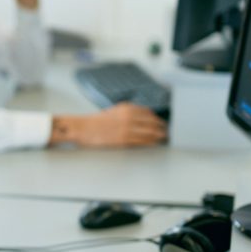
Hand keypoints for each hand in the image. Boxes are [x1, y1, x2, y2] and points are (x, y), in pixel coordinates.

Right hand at [51, 103, 166, 146]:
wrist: (83, 128)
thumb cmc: (96, 122)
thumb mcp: (114, 111)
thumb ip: (128, 113)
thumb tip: (143, 119)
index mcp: (126, 107)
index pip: (148, 112)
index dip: (157, 119)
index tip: (161, 122)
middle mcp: (129, 116)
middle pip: (152, 122)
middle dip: (161, 127)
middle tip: (167, 131)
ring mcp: (127, 128)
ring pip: (149, 132)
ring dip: (159, 135)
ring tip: (164, 138)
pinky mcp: (124, 139)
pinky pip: (142, 141)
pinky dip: (151, 142)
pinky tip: (155, 143)